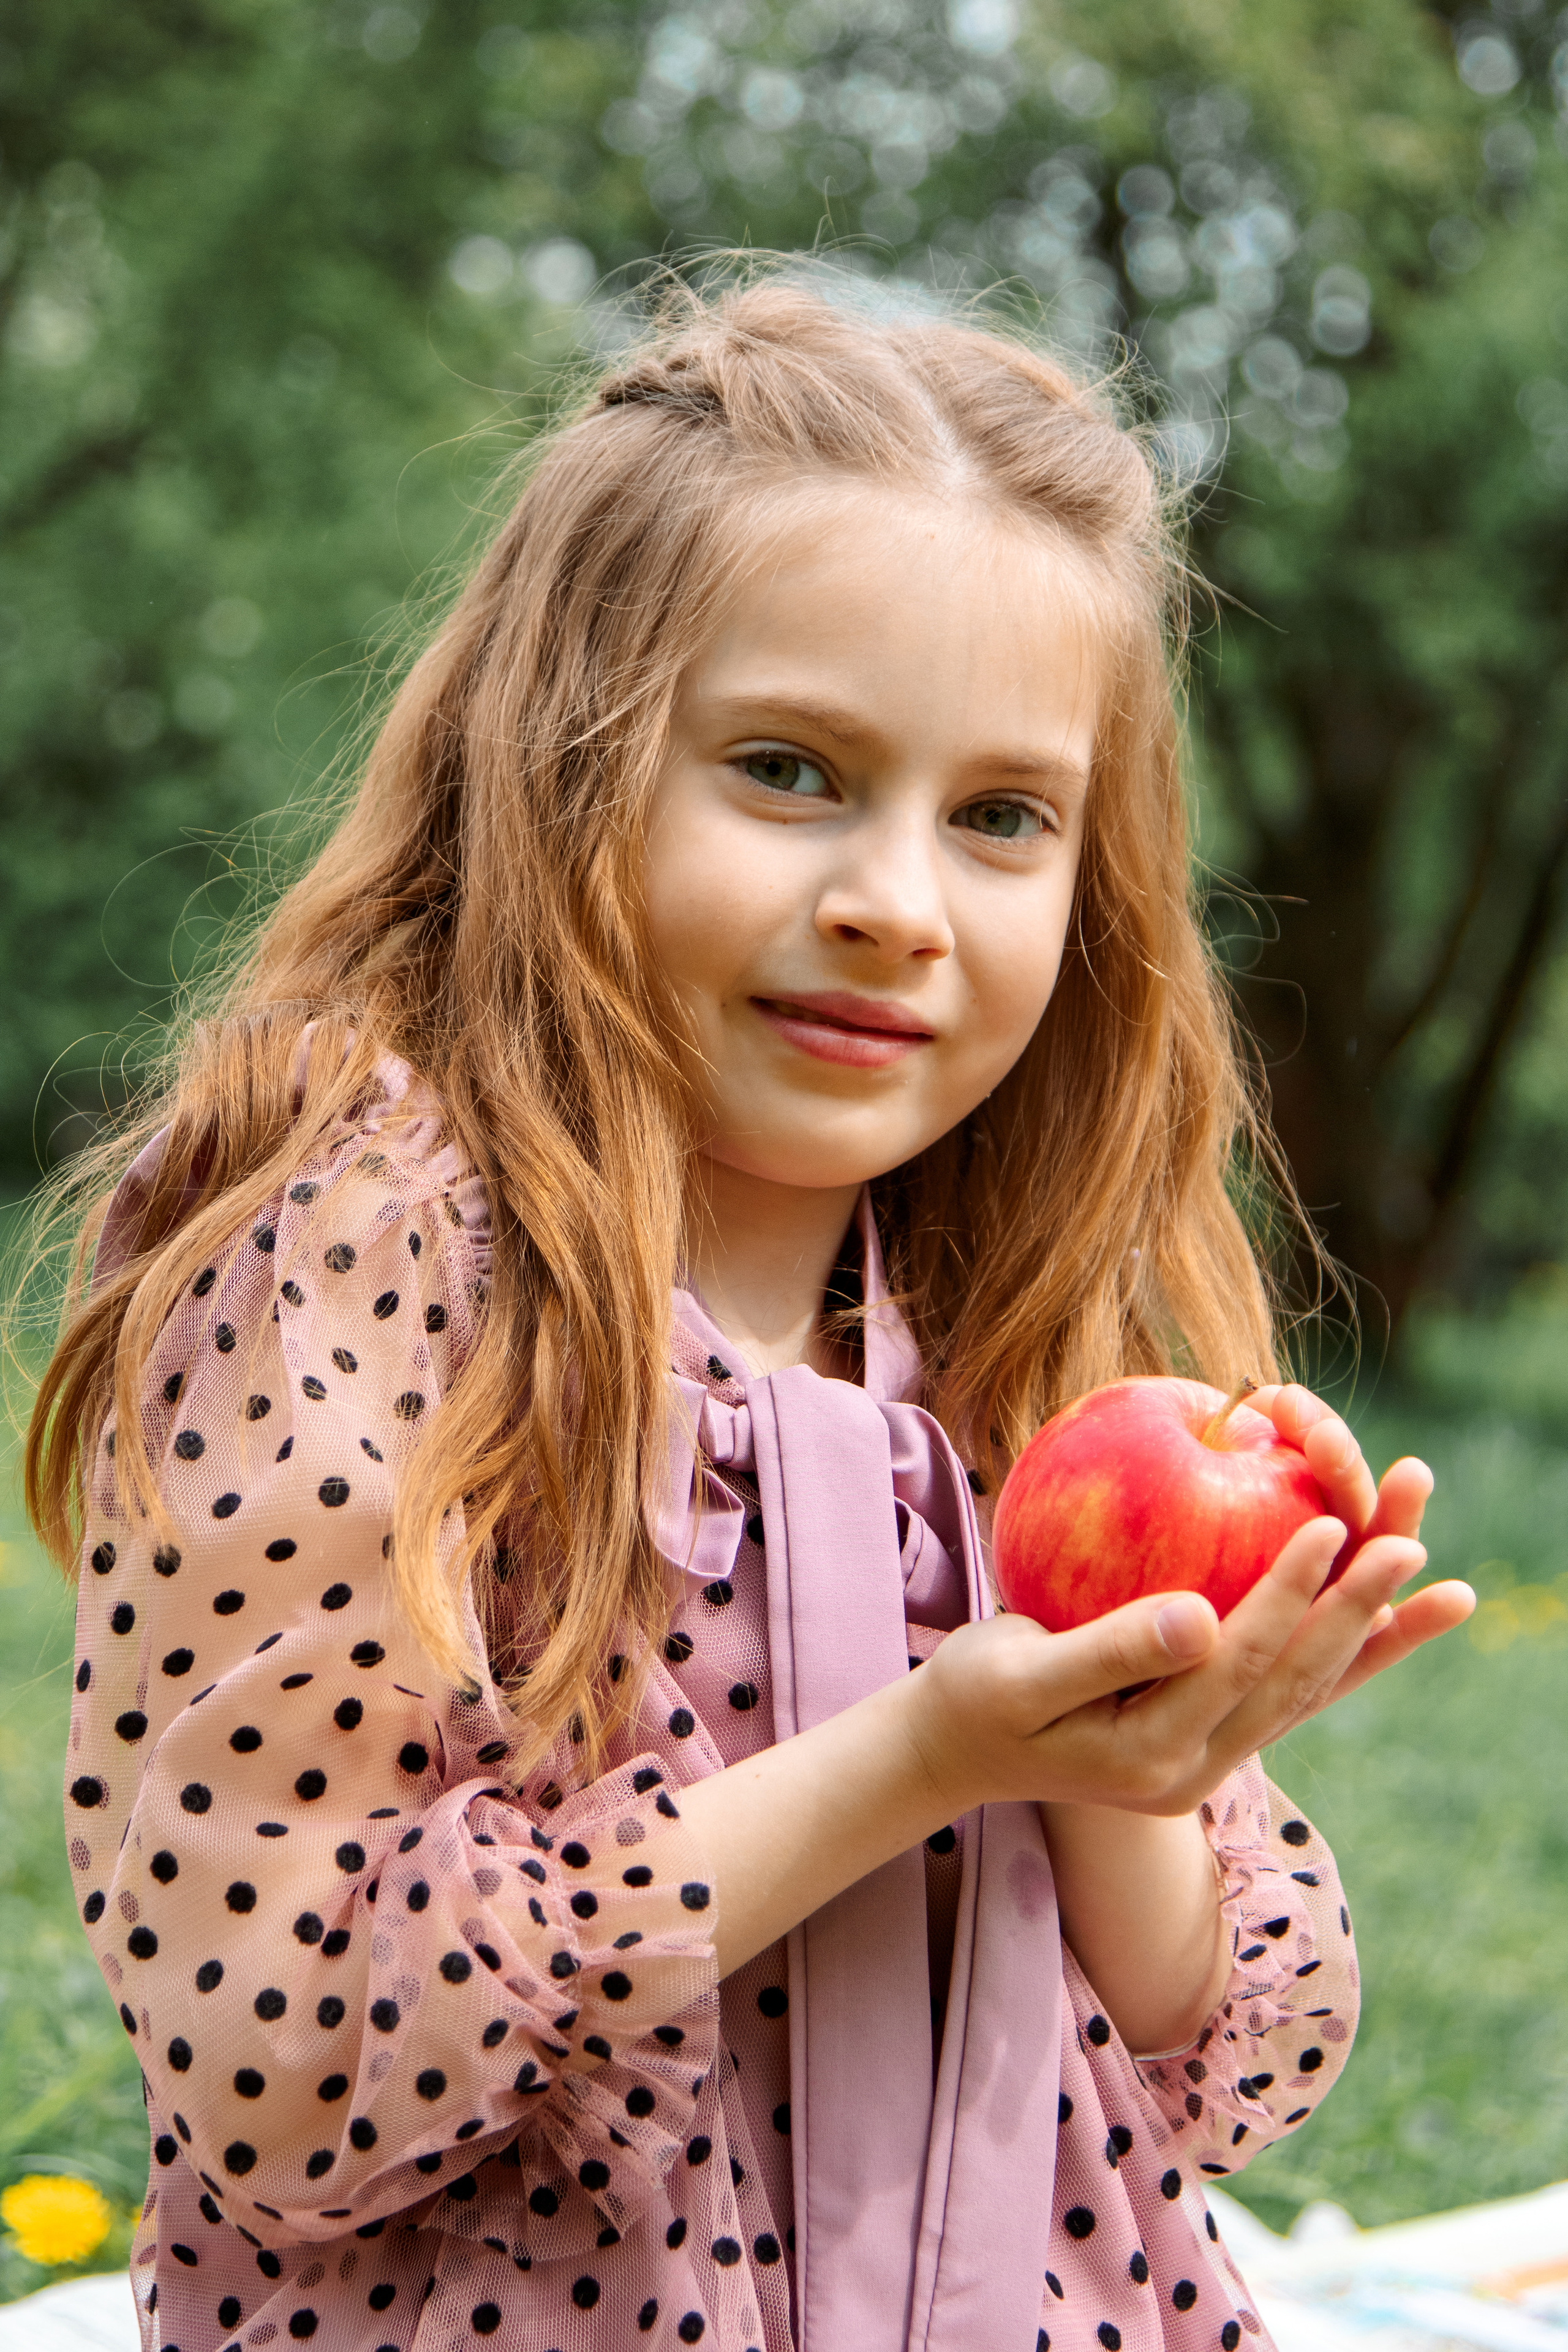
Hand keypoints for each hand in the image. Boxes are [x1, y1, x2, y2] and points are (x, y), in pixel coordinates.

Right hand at [907, 1393, 1472, 1820]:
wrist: (956, 1752)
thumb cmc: (973, 1695)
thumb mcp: (1017, 1671)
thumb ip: (1109, 1651)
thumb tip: (1200, 1620)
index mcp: (1151, 1751)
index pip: (1240, 1662)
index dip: (1289, 1593)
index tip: (1332, 1524)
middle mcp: (1196, 1769)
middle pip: (1297, 1681)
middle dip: (1363, 1608)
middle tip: (1416, 1537)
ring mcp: (1209, 1763)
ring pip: (1311, 1693)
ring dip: (1378, 1636)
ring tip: (1444, 1586)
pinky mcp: (1211, 1742)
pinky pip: (1293, 1695)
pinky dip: (1347, 1656)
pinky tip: (1387, 1619)